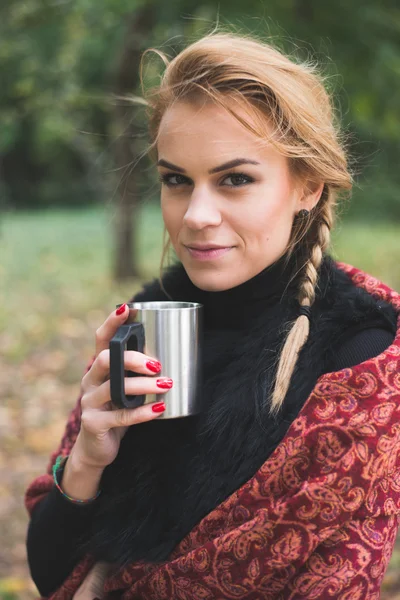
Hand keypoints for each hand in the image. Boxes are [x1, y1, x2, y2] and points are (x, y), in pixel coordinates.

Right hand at [72, 304, 172, 470]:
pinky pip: (121, 416)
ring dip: (143, 385)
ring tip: (166, 384)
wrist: (97, 449)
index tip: (126, 308)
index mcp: (98, 368)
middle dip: (133, 358)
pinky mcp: (94, 423)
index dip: (112, 323)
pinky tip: (160, 408)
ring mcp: (89, 402)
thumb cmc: (117, 412)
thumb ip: (136, 374)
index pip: (102, 340)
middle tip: (157, 364)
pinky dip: (143, 412)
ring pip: (115, 388)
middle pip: (107, 360)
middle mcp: (90, 381)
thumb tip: (170, 355)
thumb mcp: (125, 389)